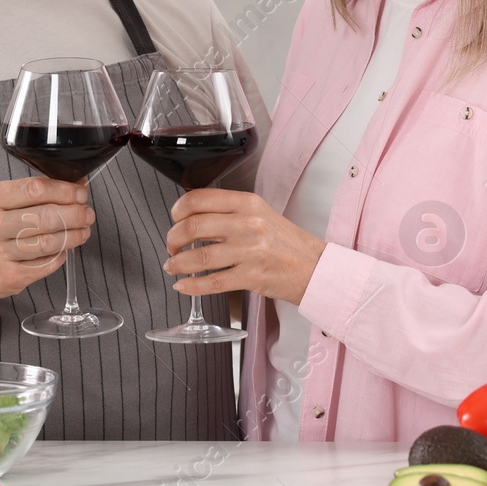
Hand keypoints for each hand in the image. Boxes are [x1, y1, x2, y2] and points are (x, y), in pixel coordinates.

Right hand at [0, 177, 93, 319]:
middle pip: (45, 217)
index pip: (34, 190)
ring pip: (48, 243)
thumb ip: (27, 195)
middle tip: (87, 213)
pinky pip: (44, 265)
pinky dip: (60, 256)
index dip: (64, 191)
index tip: (79, 193)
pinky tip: (64, 250)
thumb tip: (73, 188)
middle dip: (75, 214)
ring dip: (73, 236)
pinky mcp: (6, 278)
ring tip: (83, 230)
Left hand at [162, 189, 325, 306]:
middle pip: (193, 226)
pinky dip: (192, 286)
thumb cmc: (287, 242)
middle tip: (171, 245)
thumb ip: (230, 212)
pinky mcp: (252, 277)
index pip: (200, 198)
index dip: (178, 210)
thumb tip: (192, 217)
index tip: (174, 219)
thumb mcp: (261, 214)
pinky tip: (183, 286)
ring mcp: (250, 251)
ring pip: (200, 256)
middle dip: (173, 238)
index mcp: (248, 203)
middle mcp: (248, 224)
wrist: (316, 267)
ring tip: (172, 266)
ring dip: (178, 263)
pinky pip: (213, 282)